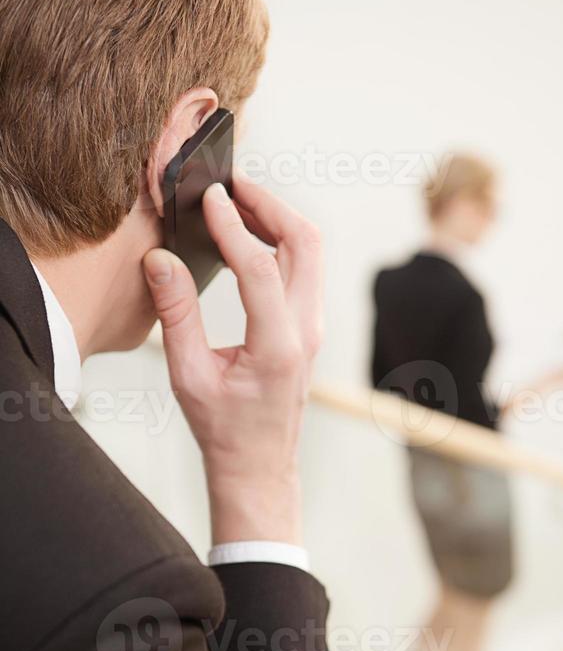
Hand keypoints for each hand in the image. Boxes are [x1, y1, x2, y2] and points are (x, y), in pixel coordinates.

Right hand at [143, 176, 322, 545]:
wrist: (259, 464)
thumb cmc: (223, 429)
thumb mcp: (188, 376)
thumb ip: (176, 315)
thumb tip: (159, 259)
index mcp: (277, 347)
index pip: (260, 267)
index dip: (233, 226)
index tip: (209, 198)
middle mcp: (306, 332)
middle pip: (305, 244)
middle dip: (271, 205)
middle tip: (231, 186)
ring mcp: (313, 329)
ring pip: (310, 253)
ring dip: (279, 220)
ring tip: (237, 203)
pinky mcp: (309, 328)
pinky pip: (304, 270)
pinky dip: (281, 242)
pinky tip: (248, 237)